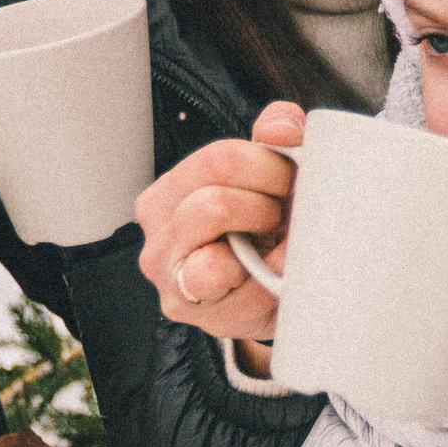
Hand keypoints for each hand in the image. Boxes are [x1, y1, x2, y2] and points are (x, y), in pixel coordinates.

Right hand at [134, 101, 303, 347]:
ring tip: (275, 241)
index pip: (217, 159)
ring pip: (212, 258)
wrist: (275, 289)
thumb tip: (280, 128)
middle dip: (266, 205)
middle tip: (282, 212)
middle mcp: (158, 237)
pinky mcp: (199, 317)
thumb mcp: (270, 172)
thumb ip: (276, 134)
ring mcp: (172, 282)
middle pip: (213, 204)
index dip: (268, 165)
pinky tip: (279, 274)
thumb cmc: (267, 224)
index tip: (289, 178)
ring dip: (261, 243)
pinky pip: (238, 295)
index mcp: (169, 193)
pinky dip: (267, 282)